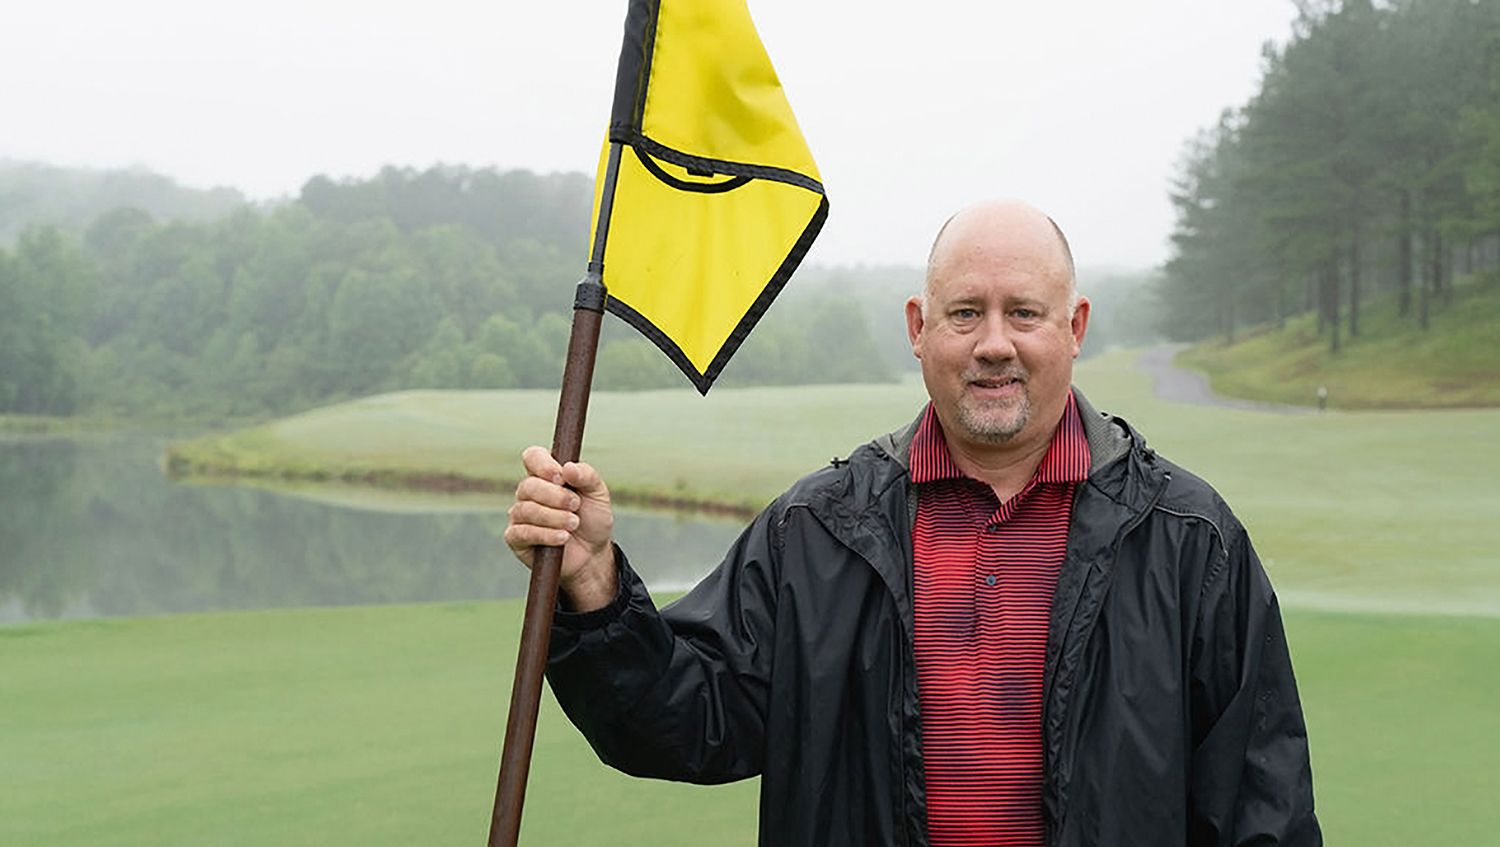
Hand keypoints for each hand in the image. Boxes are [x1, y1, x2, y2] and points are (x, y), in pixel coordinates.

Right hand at [503, 446, 617, 611]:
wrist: (593, 554)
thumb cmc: (592, 519)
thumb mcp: (598, 494)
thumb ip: (587, 476)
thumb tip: (567, 467)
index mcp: (546, 475)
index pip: (533, 457)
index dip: (543, 464)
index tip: (561, 477)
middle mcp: (529, 492)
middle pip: (528, 485)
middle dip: (555, 496)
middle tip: (576, 505)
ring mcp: (520, 515)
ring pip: (526, 509)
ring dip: (554, 517)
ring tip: (573, 524)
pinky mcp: (516, 538)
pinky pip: (521, 532)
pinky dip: (545, 534)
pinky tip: (562, 538)